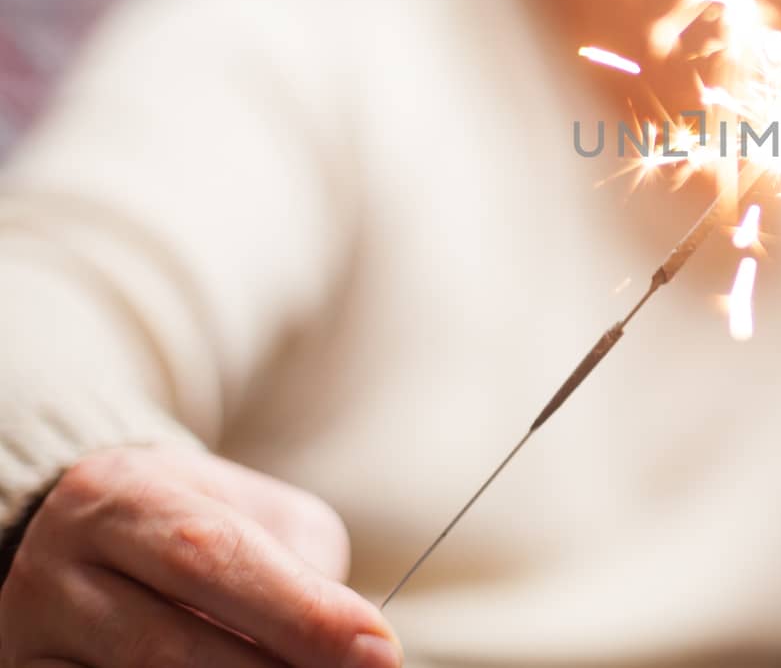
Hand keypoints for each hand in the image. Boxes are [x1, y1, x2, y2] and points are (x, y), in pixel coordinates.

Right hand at [0, 445, 401, 667]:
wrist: (99, 535)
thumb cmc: (204, 523)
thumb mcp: (262, 519)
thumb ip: (300, 574)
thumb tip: (350, 646)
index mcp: (121, 498)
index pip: (215, 558)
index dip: (301, 613)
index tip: (379, 649)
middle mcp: (59, 570)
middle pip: (170, 647)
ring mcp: (34, 639)